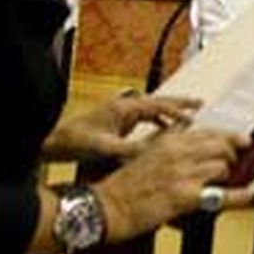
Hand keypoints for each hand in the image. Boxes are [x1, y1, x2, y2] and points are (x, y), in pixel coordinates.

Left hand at [43, 93, 198, 161]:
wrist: (55, 141)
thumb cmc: (76, 141)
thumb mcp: (107, 147)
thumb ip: (132, 149)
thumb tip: (156, 151)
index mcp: (125, 109)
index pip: (159, 104)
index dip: (179, 109)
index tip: (197, 111)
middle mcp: (124, 107)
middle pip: (158, 102)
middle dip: (179, 104)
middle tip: (199, 104)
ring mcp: (120, 113)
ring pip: (151, 109)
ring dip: (168, 113)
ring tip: (185, 118)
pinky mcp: (116, 120)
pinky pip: (143, 117)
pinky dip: (156, 120)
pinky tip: (161, 130)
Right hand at [94, 129, 252, 242]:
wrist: (107, 206)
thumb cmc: (124, 185)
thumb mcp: (145, 153)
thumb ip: (166, 141)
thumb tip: (187, 132)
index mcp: (168, 141)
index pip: (208, 132)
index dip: (229, 137)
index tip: (244, 140)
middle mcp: (178, 153)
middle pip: (221, 145)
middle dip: (230, 155)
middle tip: (230, 165)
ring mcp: (182, 174)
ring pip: (222, 166)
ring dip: (224, 176)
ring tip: (217, 184)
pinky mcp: (184, 196)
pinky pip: (220, 194)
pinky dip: (239, 196)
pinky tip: (251, 195)